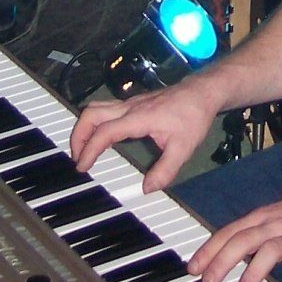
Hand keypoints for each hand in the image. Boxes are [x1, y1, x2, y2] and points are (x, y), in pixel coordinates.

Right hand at [69, 84, 217, 192]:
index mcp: (138, 118)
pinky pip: (106, 109)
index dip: (90, 150)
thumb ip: (165, 170)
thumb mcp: (183, 148)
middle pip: (92, 113)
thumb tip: (147, 188)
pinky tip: (100, 137)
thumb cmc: (193, 116)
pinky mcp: (134, 103)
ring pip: (96, 107)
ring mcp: (131, 103)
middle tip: (78, 158)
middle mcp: (130, 107)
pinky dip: (95, 123)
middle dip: (78, 136)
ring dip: (84, 127)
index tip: (83, 166)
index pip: (105, 132)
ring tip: (83, 149)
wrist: (202, 92)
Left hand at [188, 186, 281, 281]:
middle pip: (245, 239)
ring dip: (254, 273)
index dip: (210, 249)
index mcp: (265, 216)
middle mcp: (278, 225)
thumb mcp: (278, 214)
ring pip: (271, 251)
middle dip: (223, 260)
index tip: (194, 267)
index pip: (231, 231)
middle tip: (208, 281)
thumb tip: (229, 246)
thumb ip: (256, 230)